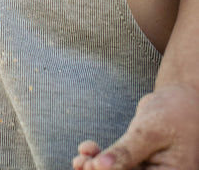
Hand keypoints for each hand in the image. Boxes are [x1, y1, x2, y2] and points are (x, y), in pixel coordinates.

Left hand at [73, 85, 198, 169]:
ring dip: (95, 168)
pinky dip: (100, 159)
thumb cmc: (174, 113)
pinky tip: (87, 149)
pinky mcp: (138, 163)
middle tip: (80, 163)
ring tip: (79, 158)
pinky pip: (117, 166)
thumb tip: (99, 167)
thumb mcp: (150, 131)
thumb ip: (127, 152)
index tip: (90, 167)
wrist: (183, 100)